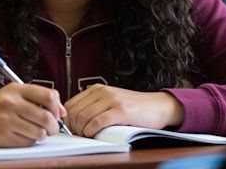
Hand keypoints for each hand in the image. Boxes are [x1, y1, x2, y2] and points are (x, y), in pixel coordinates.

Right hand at [0, 83, 66, 146]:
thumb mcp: (14, 94)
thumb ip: (38, 98)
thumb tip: (62, 112)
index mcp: (16, 89)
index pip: (49, 95)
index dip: (58, 107)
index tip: (58, 113)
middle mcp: (11, 103)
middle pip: (46, 117)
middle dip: (54, 126)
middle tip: (52, 128)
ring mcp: (6, 121)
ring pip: (40, 133)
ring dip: (42, 135)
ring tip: (35, 131)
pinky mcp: (3, 138)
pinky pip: (28, 143)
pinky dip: (30, 141)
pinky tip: (22, 135)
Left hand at [64, 84, 183, 137]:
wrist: (158, 107)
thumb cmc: (134, 109)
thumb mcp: (110, 102)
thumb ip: (94, 107)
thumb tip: (73, 122)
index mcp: (97, 89)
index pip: (70, 104)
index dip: (68, 120)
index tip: (73, 130)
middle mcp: (102, 91)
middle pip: (74, 112)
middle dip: (73, 128)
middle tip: (80, 136)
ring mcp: (112, 100)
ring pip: (83, 117)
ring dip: (82, 131)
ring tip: (88, 136)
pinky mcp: (121, 111)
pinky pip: (97, 122)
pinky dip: (91, 131)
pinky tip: (94, 134)